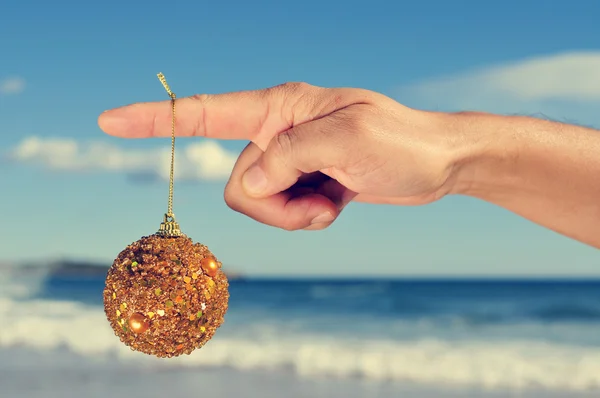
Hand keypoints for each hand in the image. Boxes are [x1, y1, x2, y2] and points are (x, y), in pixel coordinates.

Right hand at [98, 82, 462, 230]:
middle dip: (275, 203)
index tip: (109, 121)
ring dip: (294, 213)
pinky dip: (306, 219)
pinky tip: (336, 202)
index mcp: (278, 107)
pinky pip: (281, 214)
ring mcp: (289, 160)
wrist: (433, 163)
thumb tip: (247, 181)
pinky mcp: (302, 183)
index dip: (155, 118)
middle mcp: (276, 132)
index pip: (205, 111)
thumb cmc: (398, 141)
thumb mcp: (343, 143)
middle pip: (238, 182)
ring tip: (333, 198)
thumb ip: (284, 158)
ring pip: (257, 203)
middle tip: (320, 193)